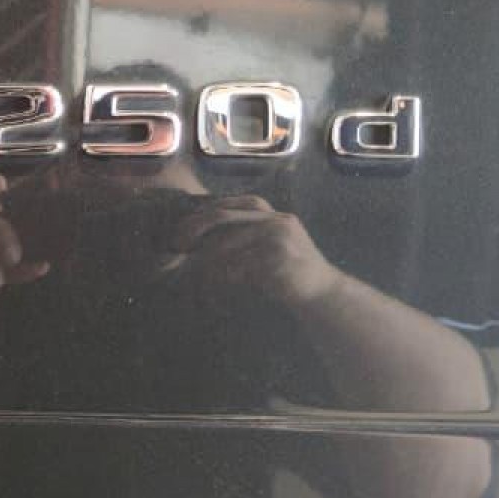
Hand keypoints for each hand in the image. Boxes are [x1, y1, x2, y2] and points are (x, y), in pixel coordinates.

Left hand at [172, 195, 344, 308]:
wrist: (322, 291)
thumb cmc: (285, 272)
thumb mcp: (263, 246)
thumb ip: (237, 237)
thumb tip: (193, 243)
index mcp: (267, 212)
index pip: (224, 206)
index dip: (197, 218)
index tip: (178, 235)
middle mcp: (273, 219)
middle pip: (221, 217)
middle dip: (193, 230)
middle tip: (176, 248)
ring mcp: (279, 238)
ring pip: (227, 244)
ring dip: (205, 261)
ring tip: (192, 274)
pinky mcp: (281, 259)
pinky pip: (240, 266)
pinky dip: (223, 277)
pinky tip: (215, 286)